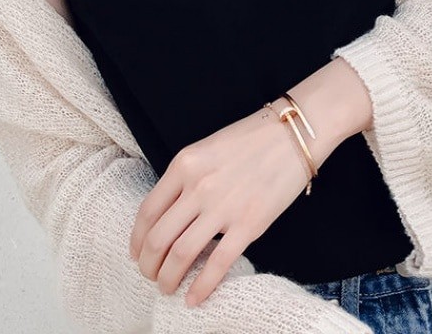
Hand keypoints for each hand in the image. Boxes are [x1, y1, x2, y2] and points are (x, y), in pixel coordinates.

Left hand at [128, 102, 318, 307]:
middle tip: (151, 275)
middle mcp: (198, 186)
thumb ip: (186, 177)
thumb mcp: (207, 149)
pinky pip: (217, 264)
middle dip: (148, 265)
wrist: (294, 133)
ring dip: (168, 279)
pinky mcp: (249, 224)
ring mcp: (223, 207)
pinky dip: (201, 287)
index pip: (147, 211)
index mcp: (184, 164)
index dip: (137, 240)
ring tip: (168, 287)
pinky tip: (193, 298)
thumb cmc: (252, 137)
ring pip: (180, 255)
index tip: (137, 252)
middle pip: (158, 238)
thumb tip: (171, 214)